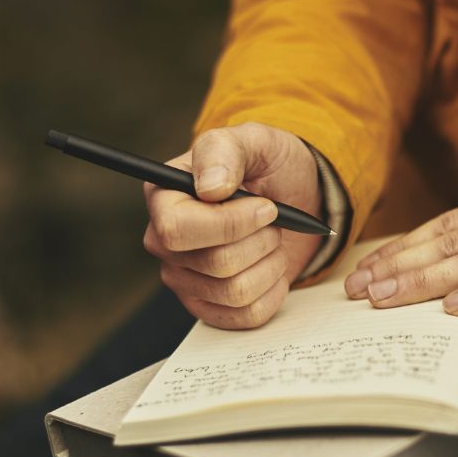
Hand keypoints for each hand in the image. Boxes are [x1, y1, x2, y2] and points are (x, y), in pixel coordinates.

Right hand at [144, 123, 322, 327]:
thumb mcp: (253, 141)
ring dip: (271, 263)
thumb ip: (226, 151)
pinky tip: (271, 266)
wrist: (294, 197)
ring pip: (236, 292)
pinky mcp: (210, 306)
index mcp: (163, 198)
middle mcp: (165, 242)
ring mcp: (184, 279)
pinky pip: (248, 316)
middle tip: (273, 220)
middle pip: (215, 264)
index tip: (266, 207)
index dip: (229, 224)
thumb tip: (210, 188)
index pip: (176, 230)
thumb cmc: (267, 166)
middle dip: (260, 241)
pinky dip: (274, 291)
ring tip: (272, 241)